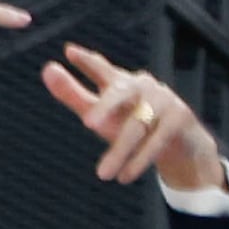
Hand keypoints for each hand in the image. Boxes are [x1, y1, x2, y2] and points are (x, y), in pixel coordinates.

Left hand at [42, 41, 227, 196]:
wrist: (179, 147)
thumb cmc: (132, 126)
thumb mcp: (99, 114)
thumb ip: (73, 94)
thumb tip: (48, 69)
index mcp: (120, 82)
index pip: (102, 69)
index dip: (87, 61)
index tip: (69, 51)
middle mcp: (143, 85)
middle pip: (120, 95)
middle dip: (105, 107)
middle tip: (88, 124)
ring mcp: (164, 99)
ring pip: (136, 126)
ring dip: (120, 152)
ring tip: (102, 174)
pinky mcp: (180, 117)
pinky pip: (157, 139)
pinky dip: (140, 159)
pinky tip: (125, 176)